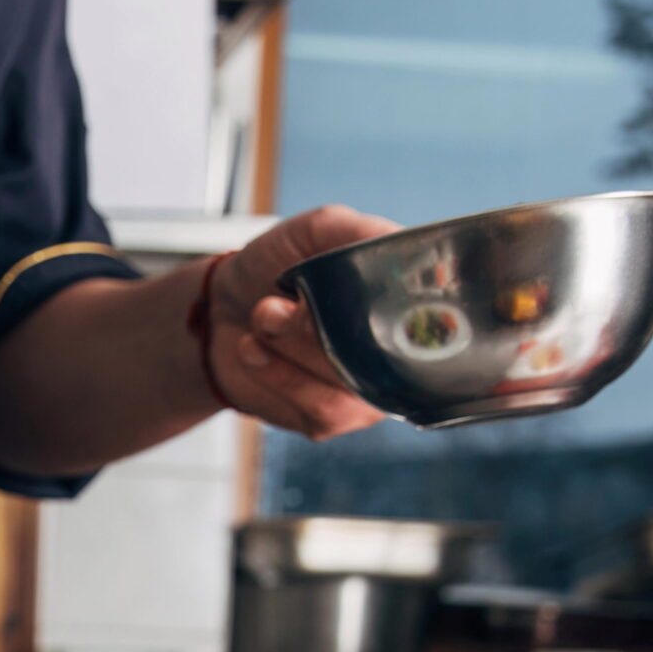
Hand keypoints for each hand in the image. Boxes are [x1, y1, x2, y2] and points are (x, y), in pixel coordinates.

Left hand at [205, 204, 400, 439]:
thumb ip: (360, 233)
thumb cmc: (275, 266)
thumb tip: (403, 244)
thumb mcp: (316, 230)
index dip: (397, 311)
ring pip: (350, 383)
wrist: (219, 309)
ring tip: (261, 318)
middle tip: (274, 306)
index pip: (434, 318)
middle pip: (384, 354)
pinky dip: (278, 375)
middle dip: (317, 327)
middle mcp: (400, 355)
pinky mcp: (332, 421)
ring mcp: (370, 392)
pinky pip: (322, 409)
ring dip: (292, 348)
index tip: (341, 298)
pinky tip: (252, 350)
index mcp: (407, 305)